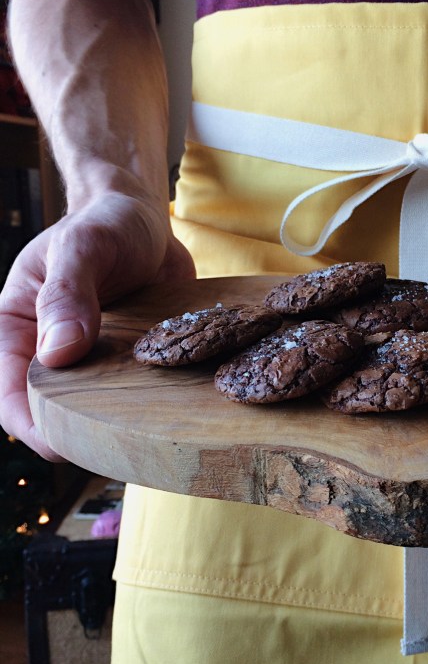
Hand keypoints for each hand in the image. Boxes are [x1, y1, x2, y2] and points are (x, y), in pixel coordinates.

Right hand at [0, 192, 194, 458]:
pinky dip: (150, 405)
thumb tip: (59, 354)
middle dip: (79, 434)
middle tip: (117, 447)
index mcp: (19, 328)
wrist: (147, 216)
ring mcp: (93, 359)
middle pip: (54, 412)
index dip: (33, 426)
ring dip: (118, 424)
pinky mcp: (130, 360)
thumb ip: (67, 295)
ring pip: (96, 410)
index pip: (11, 395)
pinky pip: (134, 394)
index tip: (64, 443)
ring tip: (148, 436)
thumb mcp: (83, 247)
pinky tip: (174, 411)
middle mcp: (52, 350)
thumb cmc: (105, 223)